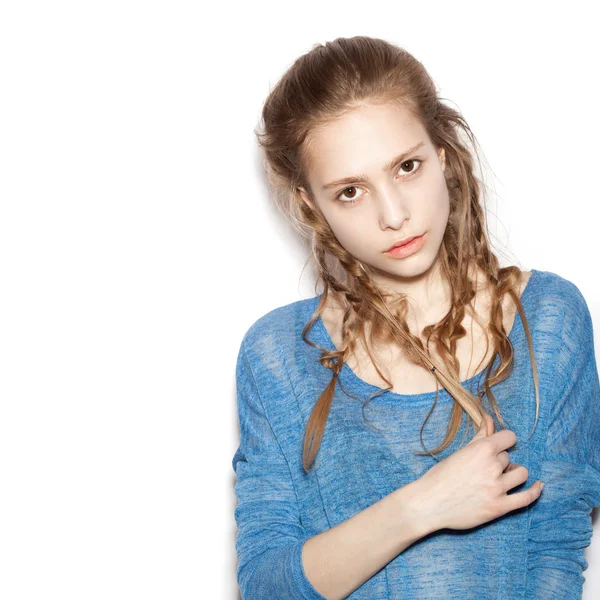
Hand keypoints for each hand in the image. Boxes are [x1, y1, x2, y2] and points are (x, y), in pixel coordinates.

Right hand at [415, 414, 542, 530]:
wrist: (430, 503)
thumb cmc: (441, 476)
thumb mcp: (460, 452)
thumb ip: (479, 436)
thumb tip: (489, 419)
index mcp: (482, 449)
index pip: (509, 437)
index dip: (504, 441)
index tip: (500, 445)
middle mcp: (493, 466)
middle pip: (509, 458)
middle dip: (499, 462)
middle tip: (483, 469)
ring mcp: (498, 488)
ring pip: (521, 474)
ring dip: (512, 474)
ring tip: (501, 478)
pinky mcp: (500, 507)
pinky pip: (527, 498)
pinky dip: (535, 491)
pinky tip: (539, 485)